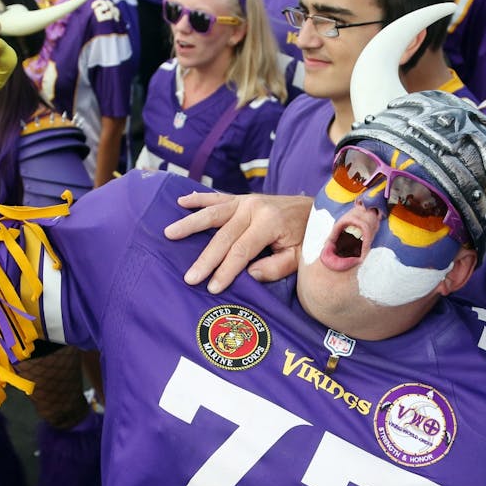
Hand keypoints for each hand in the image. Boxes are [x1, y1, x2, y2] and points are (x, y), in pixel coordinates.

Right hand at [163, 192, 311, 291]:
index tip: (212, 288)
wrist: (316, 208)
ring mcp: (246, 201)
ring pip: (213, 213)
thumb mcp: (300, 256)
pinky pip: (217, 198)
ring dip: (190, 223)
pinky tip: (181, 201)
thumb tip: (249, 275)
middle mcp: (254, 208)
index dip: (225, 270)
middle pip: (223, 236)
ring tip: (169, 233)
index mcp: (270, 222)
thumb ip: (276, 266)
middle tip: (189, 277)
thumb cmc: (308, 236)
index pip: (241, 251)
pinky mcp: (243, 199)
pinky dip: (199, 199)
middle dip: (205, 259)